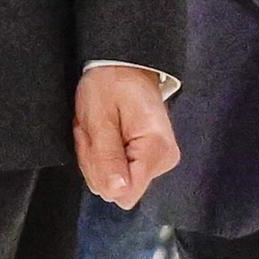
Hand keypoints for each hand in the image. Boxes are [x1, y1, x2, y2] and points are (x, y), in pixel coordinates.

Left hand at [74, 65, 182, 208]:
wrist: (125, 66)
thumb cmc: (111, 84)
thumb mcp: (99, 118)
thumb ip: (107, 157)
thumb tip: (117, 192)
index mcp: (157, 149)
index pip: (125, 192)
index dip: (101, 171)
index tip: (96, 141)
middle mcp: (164, 161)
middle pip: (118, 190)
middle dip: (96, 164)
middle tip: (94, 132)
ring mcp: (158, 162)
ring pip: (114, 184)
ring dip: (96, 159)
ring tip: (100, 130)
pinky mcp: (150, 161)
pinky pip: (117, 175)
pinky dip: (103, 158)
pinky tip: (106, 136)